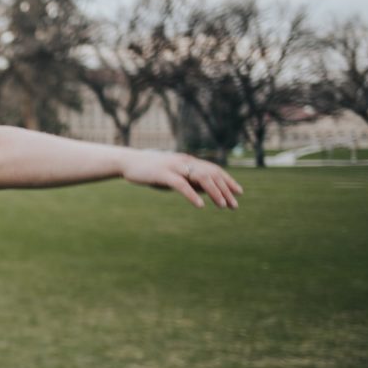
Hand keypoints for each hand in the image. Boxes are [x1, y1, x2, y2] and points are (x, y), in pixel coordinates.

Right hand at [123, 152, 242, 208]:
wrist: (128, 162)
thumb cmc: (150, 171)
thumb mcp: (173, 176)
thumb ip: (189, 180)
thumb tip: (205, 190)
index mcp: (188, 162)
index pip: (214, 170)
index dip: (228, 181)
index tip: (239, 192)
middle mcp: (185, 162)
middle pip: (211, 174)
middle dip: (225, 190)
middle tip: (234, 205)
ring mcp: (175, 167)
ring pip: (201, 178)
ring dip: (214, 192)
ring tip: (223, 205)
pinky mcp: (163, 174)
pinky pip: (181, 185)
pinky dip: (192, 195)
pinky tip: (200, 205)